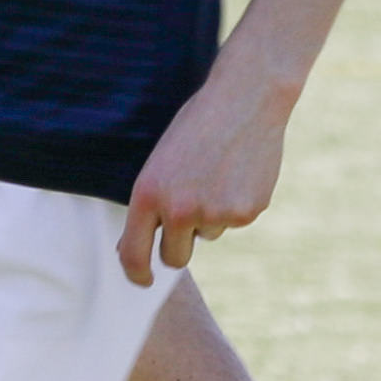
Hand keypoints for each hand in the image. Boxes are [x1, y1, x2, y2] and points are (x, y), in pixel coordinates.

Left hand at [116, 68, 291, 284]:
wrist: (245, 99)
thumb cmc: (197, 125)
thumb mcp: (161, 162)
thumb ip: (152, 204)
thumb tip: (140, 247)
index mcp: (147, 194)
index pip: (134, 254)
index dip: (137, 275)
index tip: (143, 281)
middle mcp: (179, 210)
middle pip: (175, 258)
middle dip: (179, 245)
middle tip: (189, 214)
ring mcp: (214, 214)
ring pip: (208, 235)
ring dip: (211, 215)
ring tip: (217, 171)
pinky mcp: (246, 213)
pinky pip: (234, 221)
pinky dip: (236, 203)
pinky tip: (239, 171)